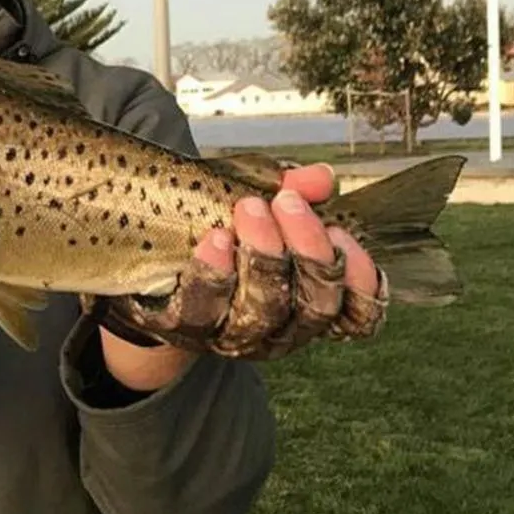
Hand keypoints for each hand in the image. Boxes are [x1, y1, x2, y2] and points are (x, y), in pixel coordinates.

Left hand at [88, 163, 387, 361]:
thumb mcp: (256, 199)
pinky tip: (214, 239)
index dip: (362, 280)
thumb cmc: (219, 225)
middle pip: (314, 306)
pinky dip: (212, 275)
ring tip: (248, 208)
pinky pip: (203, 312)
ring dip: (262, 256)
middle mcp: (281, 330)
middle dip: (306, 250)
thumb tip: (324, 177)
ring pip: (264, 311)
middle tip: (285, 201)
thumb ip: (291, 190)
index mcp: (309, 302)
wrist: (151, 263)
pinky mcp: (186, 330)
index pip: (359, 314)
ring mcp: (234, 336)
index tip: (342, 231)